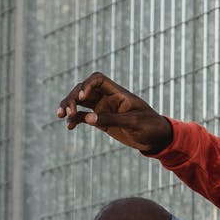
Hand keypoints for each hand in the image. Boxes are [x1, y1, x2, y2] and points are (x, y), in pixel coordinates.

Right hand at [57, 72, 172, 153]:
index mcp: (118, 93)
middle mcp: (108, 98)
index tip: (82, 97)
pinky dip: (74, 119)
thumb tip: (86, 118)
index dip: (87, 85)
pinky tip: (69, 127)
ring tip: (61, 116)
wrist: (157, 139)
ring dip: (68, 106)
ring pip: (79, 102)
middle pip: (83, 89)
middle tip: (67, 111)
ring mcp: (103, 109)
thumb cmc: (151, 126)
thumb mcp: (134, 123)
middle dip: (72, 97)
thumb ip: (111, 119)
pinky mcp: (100, 120)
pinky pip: (82, 116)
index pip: (97, 79)